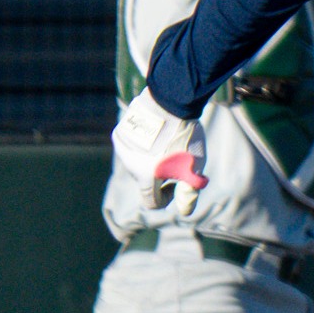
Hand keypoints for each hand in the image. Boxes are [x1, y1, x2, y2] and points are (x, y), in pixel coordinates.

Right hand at [111, 89, 208, 214]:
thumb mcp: (193, 166)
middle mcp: (129, 164)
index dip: (166, 197)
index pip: (151, 201)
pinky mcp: (119, 132)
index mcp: (145, 177)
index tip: (175, 183)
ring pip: (137, 162)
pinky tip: (157, 131)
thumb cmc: (185, 136)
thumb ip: (189, 191)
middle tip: (176, 158)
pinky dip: (143, 144)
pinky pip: (131, 146)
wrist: (170, 100)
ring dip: (150, 158)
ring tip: (167, 142)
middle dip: (159, 175)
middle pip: (144, 180)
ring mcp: (122, 148)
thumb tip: (185, 212)